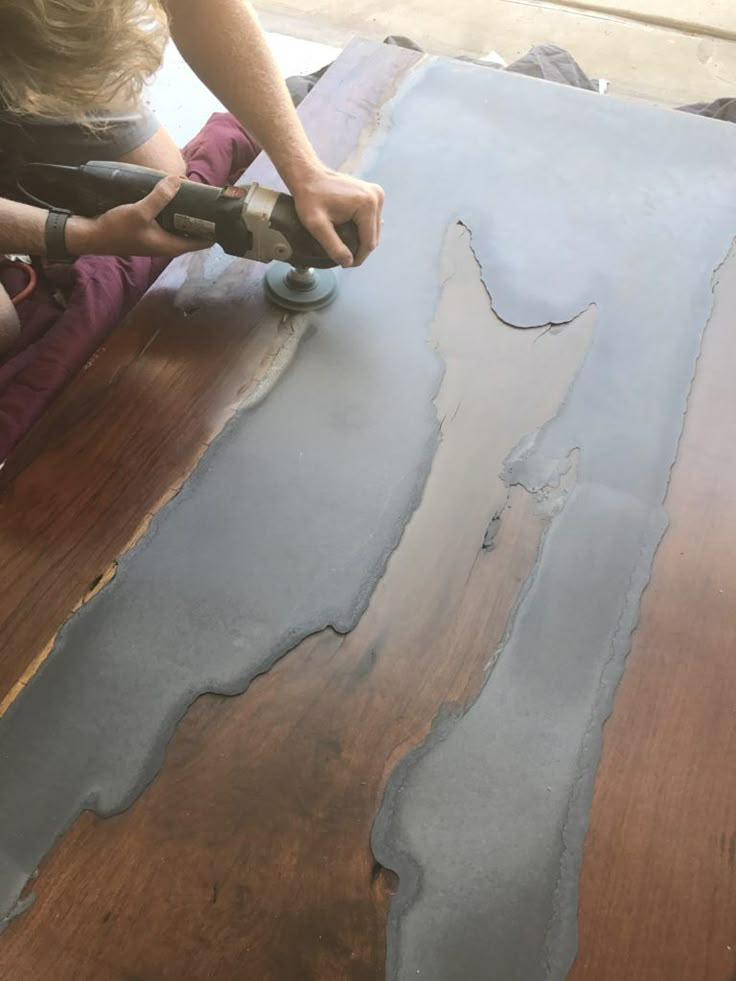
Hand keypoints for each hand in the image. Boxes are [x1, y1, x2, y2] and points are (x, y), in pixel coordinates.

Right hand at [65, 176, 211, 257]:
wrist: (91, 235)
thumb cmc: (116, 229)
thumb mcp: (140, 211)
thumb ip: (159, 197)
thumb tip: (178, 180)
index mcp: (171, 246)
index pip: (202, 242)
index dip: (213, 230)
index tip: (221, 215)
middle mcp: (167, 245)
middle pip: (192, 233)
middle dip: (202, 219)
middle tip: (208, 199)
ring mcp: (157, 239)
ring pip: (179, 227)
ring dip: (186, 214)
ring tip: (194, 195)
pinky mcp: (149, 232)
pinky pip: (167, 222)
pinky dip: (173, 212)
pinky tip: (172, 197)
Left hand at [290, 166, 384, 267]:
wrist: (309, 175)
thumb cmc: (310, 197)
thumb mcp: (317, 225)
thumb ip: (333, 246)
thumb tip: (348, 262)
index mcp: (366, 205)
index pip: (369, 242)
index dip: (358, 258)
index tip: (345, 265)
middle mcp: (376, 197)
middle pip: (373, 236)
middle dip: (360, 250)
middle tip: (344, 258)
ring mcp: (377, 194)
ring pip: (374, 230)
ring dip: (362, 241)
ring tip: (346, 248)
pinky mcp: (374, 194)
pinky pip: (372, 220)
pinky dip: (362, 230)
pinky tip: (350, 235)